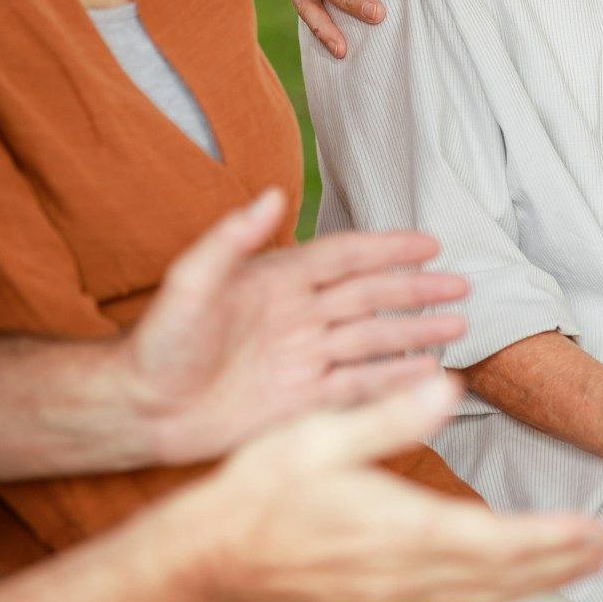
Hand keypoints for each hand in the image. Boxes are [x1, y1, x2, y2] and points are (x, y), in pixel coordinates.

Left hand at [124, 190, 470, 464]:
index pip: (346, 257)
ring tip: (457, 328)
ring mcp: (303, 358)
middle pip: (370, 297)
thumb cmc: (158, 341)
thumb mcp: (191, 281)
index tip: (430, 244)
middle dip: (415, 290)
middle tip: (461, 286)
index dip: (388, 249)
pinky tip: (425, 374)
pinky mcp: (301, 401)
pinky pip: (357, 387)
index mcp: (279, 280)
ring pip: (372, 341)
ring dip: (413, 333)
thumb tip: (272, 193)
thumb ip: (230, 239)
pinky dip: (393, 380)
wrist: (141, 408)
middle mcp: (299, 315)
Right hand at [184, 375, 602, 601]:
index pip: (496, 541)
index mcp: (400, 526)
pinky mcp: (385, 593)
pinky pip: (461, 597)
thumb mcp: (321, 432)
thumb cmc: (264, 489)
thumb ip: (388, 412)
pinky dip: (503, 587)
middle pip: (506, 575)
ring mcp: (397, 588)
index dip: (553, 539)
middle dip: (566, 560)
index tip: (594, 527)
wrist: (218, 547)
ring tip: (585, 560)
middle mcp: (407, 568)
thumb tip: (445, 384)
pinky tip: (516, 576)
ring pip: (488, 593)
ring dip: (544, 577)